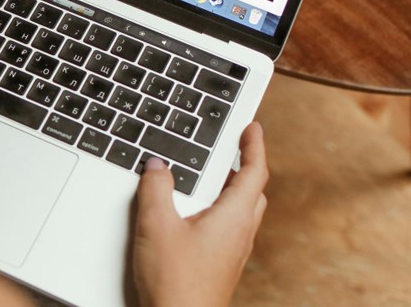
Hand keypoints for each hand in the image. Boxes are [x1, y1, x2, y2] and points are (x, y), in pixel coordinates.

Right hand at [131, 122, 268, 306]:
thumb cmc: (176, 284)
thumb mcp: (157, 226)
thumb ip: (156, 190)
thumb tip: (157, 166)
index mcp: (233, 218)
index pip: (254, 172)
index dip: (254, 146)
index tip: (252, 127)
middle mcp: (240, 234)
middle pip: (252, 191)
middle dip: (244, 167)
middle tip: (232, 149)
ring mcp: (233, 253)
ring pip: (241, 212)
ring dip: (232, 190)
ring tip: (209, 178)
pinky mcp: (221, 266)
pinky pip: (229, 229)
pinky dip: (220, 211)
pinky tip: (193, 216)